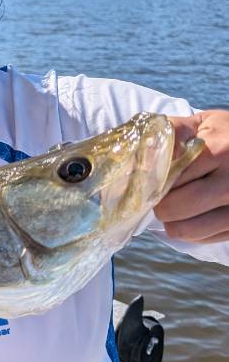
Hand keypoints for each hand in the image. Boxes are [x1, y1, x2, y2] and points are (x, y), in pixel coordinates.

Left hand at [154, 110, 228, 242]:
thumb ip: (172, 131)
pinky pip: (204, 238)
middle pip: (175, 207)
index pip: (169, 177)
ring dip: (173, 221)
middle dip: (159, 203)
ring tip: (176, 206)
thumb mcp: (204, 123)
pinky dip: (191, 231)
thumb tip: (142, 150)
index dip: (151, 181)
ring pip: (187, 229)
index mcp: (220, 152)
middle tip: (160, 195)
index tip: (146, 181)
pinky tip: (194, 214)